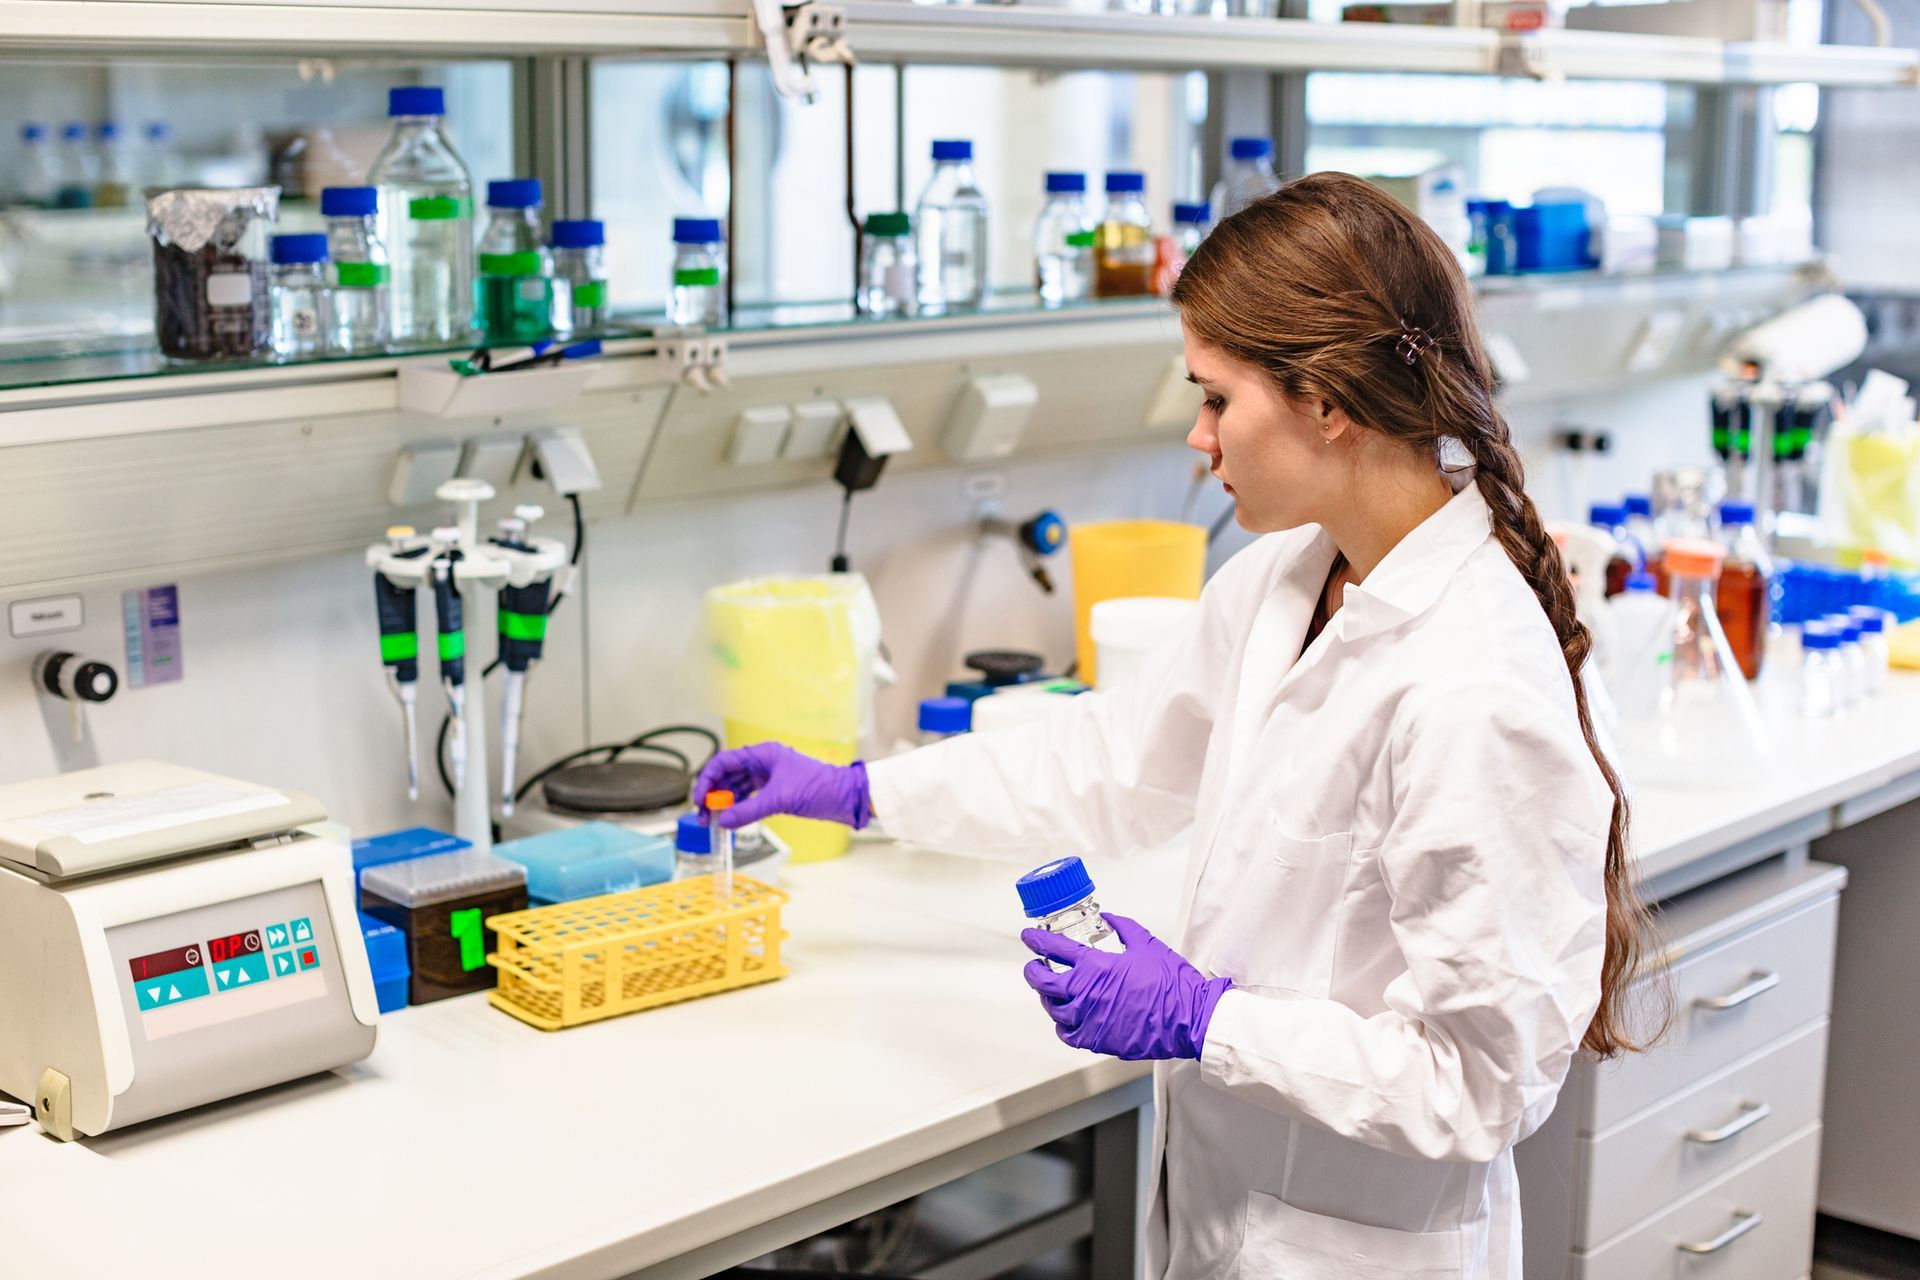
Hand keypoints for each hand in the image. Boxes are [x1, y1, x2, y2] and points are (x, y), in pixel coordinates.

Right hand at [694, 742, 872, 829]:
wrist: (844, 797)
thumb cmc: (818, 788)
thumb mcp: (779, 799)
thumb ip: (749, 810)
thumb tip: (724, 821)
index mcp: (762, 754)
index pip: (724, 762)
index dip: (708, 780)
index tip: (701, 800)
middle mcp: (762, 762)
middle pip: (727, 776)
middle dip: (714, 795)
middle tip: (705, 817)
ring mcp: (768, 776)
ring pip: (736, 788)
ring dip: (725, 804)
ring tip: (716, 823)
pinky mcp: (774, 790)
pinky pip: (748, 797)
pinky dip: (739, 808)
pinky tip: (733, 820)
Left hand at [1022, 914, 1232, 1061]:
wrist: (1188, 1018)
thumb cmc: (1171, 983)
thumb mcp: (1146, 944)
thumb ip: (1122, 927)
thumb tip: (1109, 918)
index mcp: (1096, 967)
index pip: (1055, 949)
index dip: (1037, 941)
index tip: (1029, 936)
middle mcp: (1086, 994)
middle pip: (1043, 982)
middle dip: (1033, 971)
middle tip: (1034, 965)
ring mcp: (1090, 1020)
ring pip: (1053, 1009)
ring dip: (1047, 997)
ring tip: (1049, 990)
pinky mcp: (1098, 1040)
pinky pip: (1068, 1034)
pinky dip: (1062, 1024)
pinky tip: (1065, 1017)